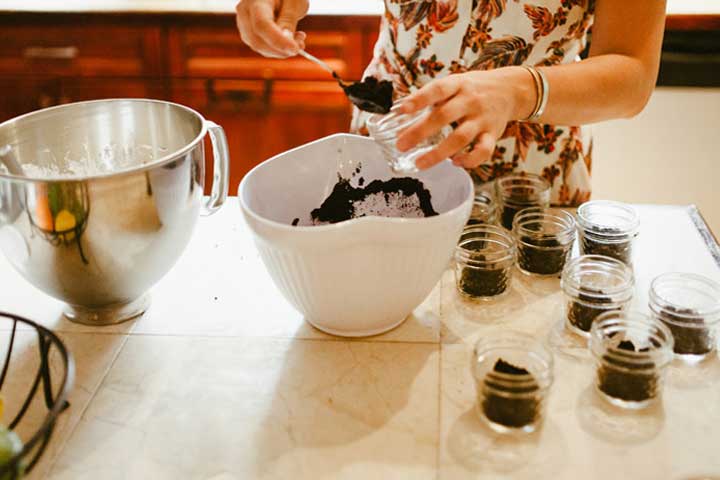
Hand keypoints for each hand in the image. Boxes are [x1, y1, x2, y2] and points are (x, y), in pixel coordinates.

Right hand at [236, 0, 308, 57]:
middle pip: (257, 40)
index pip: (262, 25)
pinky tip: (291, 40)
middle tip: (301, 45)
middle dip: (281, 49)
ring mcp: (244, 24)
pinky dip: (278, 49)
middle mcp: (245, 12)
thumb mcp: (295, 2)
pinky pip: (262, 48)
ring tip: (298, 39)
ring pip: (259, 48)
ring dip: (281, 50)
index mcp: (256, 0)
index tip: (295, 49)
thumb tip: (287, 42)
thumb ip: (289, 20)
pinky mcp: (249, 34)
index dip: (278, 40)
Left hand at [396, 67, 530, 169]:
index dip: (419, 99)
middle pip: (444, 116)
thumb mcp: (454, 85)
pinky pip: (483, 151)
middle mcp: (470, 101)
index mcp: (458, 85)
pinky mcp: (493, 134)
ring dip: (439, 153)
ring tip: (419, 163)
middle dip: (420, 132)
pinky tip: (455, 163)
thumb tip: (400, 120)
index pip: (437, 90)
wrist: (510, 89)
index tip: (400, 110)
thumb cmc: (473, 89)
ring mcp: (482, 119)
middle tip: (401, 144)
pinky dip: (469, 160)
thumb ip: (431, 101)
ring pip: (461, 138)